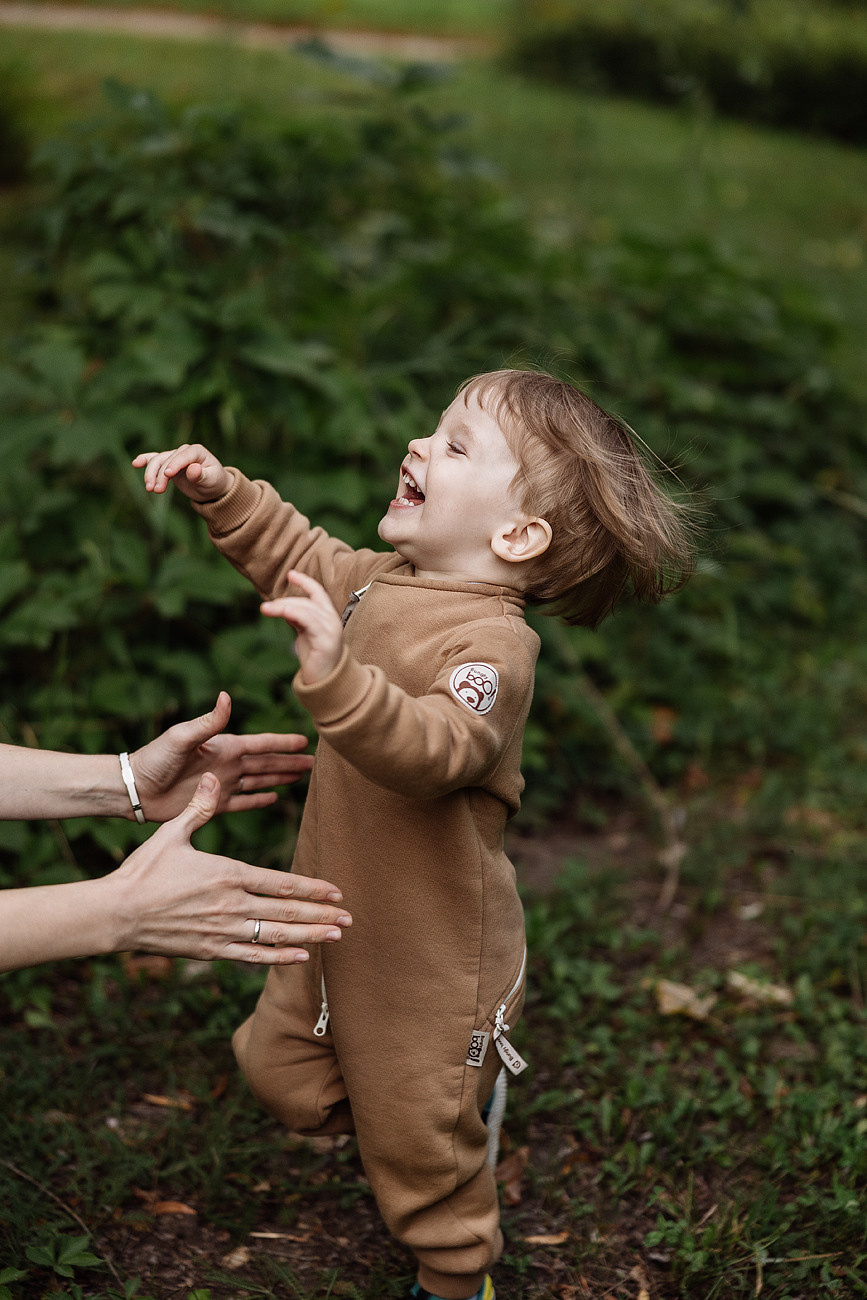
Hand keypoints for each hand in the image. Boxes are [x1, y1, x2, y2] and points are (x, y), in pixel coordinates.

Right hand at [110, 773, 350, 962]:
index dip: (311, 889)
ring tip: (335, 938)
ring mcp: (222, 931)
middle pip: (286, 911)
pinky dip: (277, 958)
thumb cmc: (142, 872)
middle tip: (349, 919)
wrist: (116, 914)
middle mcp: (231, 905)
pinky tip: (299, 958)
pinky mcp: (210, 950)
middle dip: (320, 916)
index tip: (336, 892)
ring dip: (308, 938)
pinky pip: (251, 956)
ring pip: (275, 936)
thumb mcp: (172, 833)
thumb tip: (211, 776)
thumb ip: (198, 807)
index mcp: (227, 874)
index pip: (280, 882)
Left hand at [130, 692, 313, 821]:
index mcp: (223, 747)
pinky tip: (274, 798)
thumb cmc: (155, 758)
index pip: (261, 744)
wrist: (135, 787)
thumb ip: (208, 721)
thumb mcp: (182, 736)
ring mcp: (221, 784)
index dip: (283, 743)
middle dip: (290, 762)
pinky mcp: (212, 804)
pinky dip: (258, 800)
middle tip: (314, 763)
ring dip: (279, 778)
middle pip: (266, 763)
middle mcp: (227, 764)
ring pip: (259, 781)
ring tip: (300, 778)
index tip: (305, 741)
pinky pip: (242, 802)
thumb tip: (227, 696)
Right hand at [133, 444, 232, 501]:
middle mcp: (184, 451)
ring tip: (150, 489)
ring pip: (158, 461)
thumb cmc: (214, 482)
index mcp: (197, 451)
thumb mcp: (211, 480)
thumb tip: (192, 469)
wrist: (212, 487)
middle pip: (167, 459)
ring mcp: (174, 457)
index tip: (167, 475)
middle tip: (155, 490)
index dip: (175, 464)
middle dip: (160, 475)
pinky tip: (135, 463)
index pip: (183, 455)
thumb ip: (201, 475)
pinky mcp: (168, 464)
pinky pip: (154, 460)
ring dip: (151, 474)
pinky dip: (145, 460)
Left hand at [261, 570, 342, 684]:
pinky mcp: (326, 641)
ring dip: (283, 607)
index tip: (290, 574)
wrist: (327, 682)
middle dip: (284, 602)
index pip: (318, 593)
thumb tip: (283, 607)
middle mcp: (332, 620)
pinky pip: (309, 622)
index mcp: (328, 616)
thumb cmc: (316, 658)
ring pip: (306, 610)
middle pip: (307, 602)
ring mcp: (331, 630)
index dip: (305, 582)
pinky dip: (294, 614)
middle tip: (266, 607)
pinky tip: (282, 613)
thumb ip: (298, 619)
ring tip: (266, 609)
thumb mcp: (305, 633)